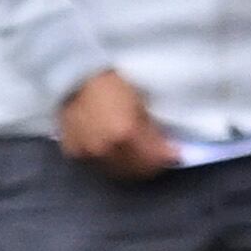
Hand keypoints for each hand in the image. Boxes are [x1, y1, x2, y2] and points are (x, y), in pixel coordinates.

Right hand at [58, 65, 175, 179]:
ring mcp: (89, 155)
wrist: (73, 78)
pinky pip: (99, 166)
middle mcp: (106, 150)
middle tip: (160, 158)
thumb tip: (162, 143)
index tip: (177, 153)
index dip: (169, 156)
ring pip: (118, 173)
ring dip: (132, 167)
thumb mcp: (139, 100)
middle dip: (152, 165)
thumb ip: (150, 126)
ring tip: (141, 158)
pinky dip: (112, 163)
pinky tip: (118, 153)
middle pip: (137, 170)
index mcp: (125, 133)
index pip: (154, 157)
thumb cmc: (110, 81)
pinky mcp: (76, 155)